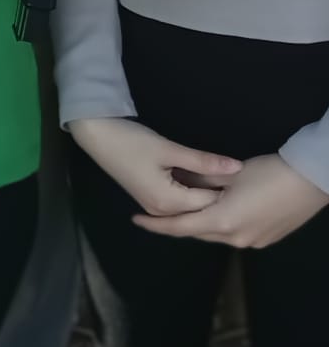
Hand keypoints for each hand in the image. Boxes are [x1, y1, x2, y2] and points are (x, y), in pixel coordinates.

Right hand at [69, 115, 240, 216]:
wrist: (98, 136)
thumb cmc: (132, 142)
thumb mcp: (170, 149)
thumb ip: (204, 161)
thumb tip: (237, 167)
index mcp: (168, 202)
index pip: (210, 204)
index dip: (230, 192)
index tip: (247, 178)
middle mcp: (161, 211)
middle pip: (201, 210)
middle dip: (220, 197)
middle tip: (241, 180)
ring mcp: (154, 206)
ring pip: (191, 207)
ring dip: (207, 195)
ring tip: (228, 180)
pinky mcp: (151, 198)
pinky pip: (180, 203)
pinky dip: (194, 193)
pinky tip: (206, 181)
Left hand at [133, 151, 328, 248]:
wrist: (312, 181)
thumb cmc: (269, 172)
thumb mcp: (229, 173)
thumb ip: (201, 180)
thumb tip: (180, 181)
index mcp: (221, 222)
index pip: (179, 227)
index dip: (156, 225)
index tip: (136, 220)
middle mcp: (234, 238)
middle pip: (197, 232)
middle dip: (179, 222)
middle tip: (159, 210)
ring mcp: (252, 242)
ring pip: (215, 234)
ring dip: (201, 222)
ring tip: (188, 206)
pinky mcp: (265, 240)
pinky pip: (233, 234)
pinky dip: (220, 223)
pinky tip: (218, 209)